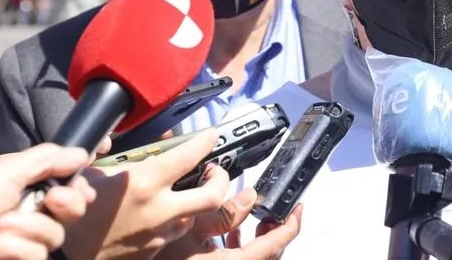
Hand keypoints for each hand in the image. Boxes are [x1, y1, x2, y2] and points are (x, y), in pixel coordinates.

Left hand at [0, 144, 95, 259]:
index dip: (77, 188)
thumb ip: (48, 159)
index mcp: (21, 190)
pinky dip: (14, 250)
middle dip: (67, 203)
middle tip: (52, 200)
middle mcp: (24, 216)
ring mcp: (20, 244)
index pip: (66, 189)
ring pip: (54, 236)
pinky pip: (36, 256)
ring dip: (29, 228)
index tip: (78, 183)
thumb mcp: (7, 170)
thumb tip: (82, 154)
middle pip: (71, 212)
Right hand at [61, 130, 229, 259]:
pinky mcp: (154, 253)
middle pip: (213, 195)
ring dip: (193, 203)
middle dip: (221, 180)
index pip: (189, 156)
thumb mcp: (90, 176)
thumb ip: (107, 157)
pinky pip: (173, 234)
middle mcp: (159, 210)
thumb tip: (108, 139)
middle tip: (214, 170)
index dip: (205, 142)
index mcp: (145, 184)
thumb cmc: (73, 215)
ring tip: (184, 193)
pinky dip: (172, 222)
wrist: (63, 258)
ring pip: (194, 216)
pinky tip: (158, 215)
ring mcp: (159, 235)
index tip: (211, 135)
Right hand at [158, 200, 301, 259]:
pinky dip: (238, 244)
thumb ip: (222, 212)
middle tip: (276, 210)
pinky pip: (234, 258)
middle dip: (274, 230)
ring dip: (256, 237)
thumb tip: (249, 197)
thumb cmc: (152, 253)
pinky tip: (228, 230)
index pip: (272, 247)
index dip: (290, 226)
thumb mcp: (187, 226)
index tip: (298, 209)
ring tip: (253, 215)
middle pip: (267, 255)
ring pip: (251, 257)